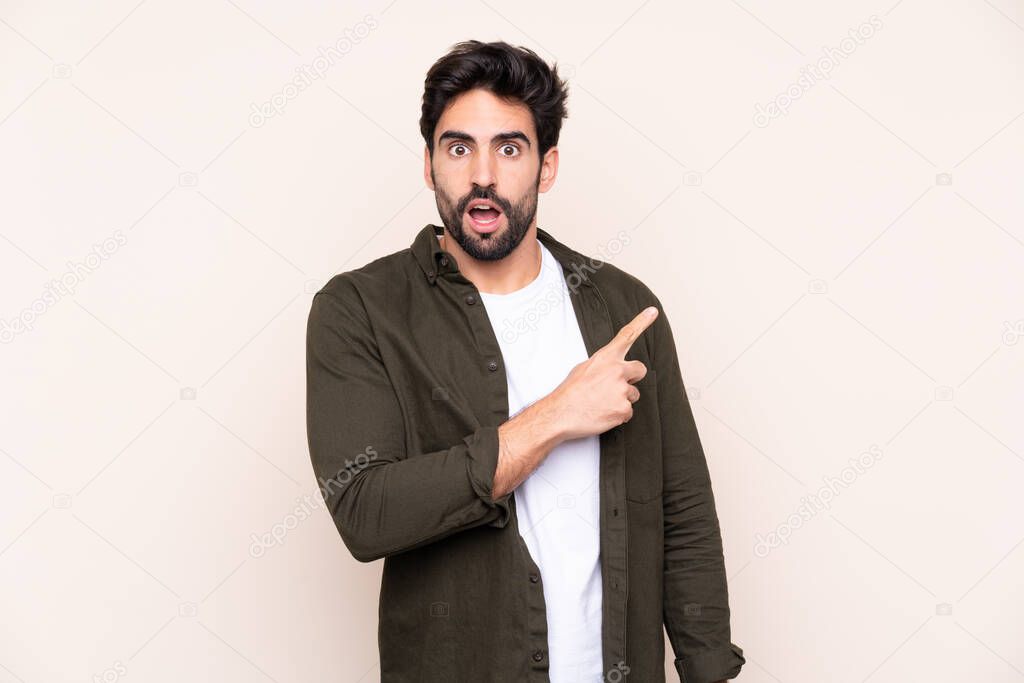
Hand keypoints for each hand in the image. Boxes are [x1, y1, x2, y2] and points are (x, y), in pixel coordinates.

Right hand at [546, 306, 657, 440]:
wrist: (560, 414)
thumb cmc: (569, 393)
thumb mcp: (583, 369)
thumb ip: (603, 366)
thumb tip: (610, 371)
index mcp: (606, 358)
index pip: (627, 335)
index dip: (642, 322)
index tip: (653, 312)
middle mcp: (617, 371)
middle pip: (640, 369)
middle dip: (633, 377)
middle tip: (617, 386)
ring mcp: (622, 390)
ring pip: (633, 394)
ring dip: (621, 399)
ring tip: (601, 403)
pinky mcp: (624, 409)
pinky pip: (628, 412)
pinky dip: (618, 415)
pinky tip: (603, 414)